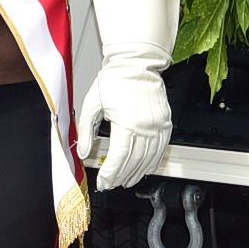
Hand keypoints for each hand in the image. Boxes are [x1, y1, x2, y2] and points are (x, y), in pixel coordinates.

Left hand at [77, 0, 177, 188]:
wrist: (137, 63)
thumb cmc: (115, 79)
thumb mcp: (92, 103)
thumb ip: (86, 130)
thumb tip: (83, 152)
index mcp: (127, 123)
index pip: (119, 157)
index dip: (111, 173)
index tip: (104, 181)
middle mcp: (146, 127)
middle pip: (134, 162)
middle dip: (121, 177)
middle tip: (111, 184)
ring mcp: (158, 126)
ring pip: (149, 159)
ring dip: (137, 173)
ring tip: (126, 181)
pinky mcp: (165, 123)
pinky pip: (161, 149)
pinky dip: (152, 162)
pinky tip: (144, 168)